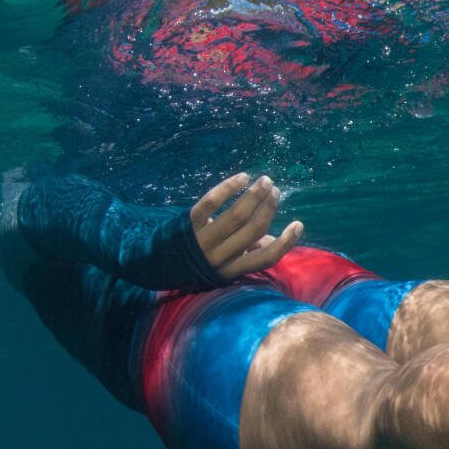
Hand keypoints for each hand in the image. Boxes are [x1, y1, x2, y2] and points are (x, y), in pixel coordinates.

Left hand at [190, 173, 304, 277]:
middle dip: (269, 209)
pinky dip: (229, 188)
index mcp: (231, 271)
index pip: (266, 258)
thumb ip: (248, 252)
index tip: (298, 224)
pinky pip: (211, 203)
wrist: (151, 264)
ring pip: (236, 216)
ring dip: (254, 196)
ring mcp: (201, 241)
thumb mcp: (221, 265)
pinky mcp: (187, 225)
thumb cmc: (194, 262)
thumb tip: (274, 238)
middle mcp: (218, 258)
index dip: (286, 242)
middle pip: (253, 231)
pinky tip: (242, 177)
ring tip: (265, 181)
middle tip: (275, 191)